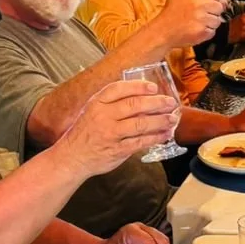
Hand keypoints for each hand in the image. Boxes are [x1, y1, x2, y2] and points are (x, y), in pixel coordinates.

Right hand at [63, 80, 179, 175]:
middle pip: (134, 105)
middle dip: (156, 102)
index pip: (119, 89)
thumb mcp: (92, 111)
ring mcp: (110, 134)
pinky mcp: (117, 150)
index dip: (138, 86)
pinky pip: (140, 142)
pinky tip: (165, 135)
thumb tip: (141, 95)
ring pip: (140, 124)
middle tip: (170, 102)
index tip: (153, 87)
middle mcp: (103, 116)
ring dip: (160, 121)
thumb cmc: (85, 132)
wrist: (72, 157)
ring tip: (172, 119)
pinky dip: (155, 138)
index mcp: (97, 103)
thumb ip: (111, 102)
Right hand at [163, 0, 225, 44]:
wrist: (163, 30)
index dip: (209, 1)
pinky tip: (196, 29)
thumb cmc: (172, 9)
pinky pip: (213, 31)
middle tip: (199, 14)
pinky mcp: (202, 32)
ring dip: (209, 23)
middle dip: (211, 11)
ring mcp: (201, 19)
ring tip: (196, 22)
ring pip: (218, 20)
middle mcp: (199, 5)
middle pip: (219, 7)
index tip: (200, 5)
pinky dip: (206, 32)